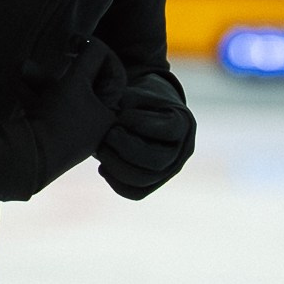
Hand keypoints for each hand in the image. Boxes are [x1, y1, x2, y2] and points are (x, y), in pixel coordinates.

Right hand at [29, 41, 124, 186]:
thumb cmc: (60, 118)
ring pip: (61, 94)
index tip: (78, 41)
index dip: (99, 53)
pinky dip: (32, 93)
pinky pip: (44, 106)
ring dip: (41, 78)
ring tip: (24, 68)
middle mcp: (94, 126)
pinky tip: (18, 84)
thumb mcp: (77, 81)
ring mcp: (70, 132)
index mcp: (109, 115)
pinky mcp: (48, 135)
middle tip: (60, 50)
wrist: (28, 158)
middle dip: (65, 65)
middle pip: (85, 84)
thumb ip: (90, 56)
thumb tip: (92, 42)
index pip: (114, 74)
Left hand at [98, 71, 195, 199]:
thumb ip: (131, 97)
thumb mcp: (138, 91)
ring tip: (100, 149)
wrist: (140, 114)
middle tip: (108, 134)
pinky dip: (116, 182)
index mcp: (182, 123)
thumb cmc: (137, 99)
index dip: (142, 122)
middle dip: (127, 148)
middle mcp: (180, 151)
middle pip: (157, 160)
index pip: (169, 129)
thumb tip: (119, 107)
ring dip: (117, 166)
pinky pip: (135, 192)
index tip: (121, 113)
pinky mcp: (152, 184)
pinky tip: (102, 167)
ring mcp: (167, 170)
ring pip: (144, 180)